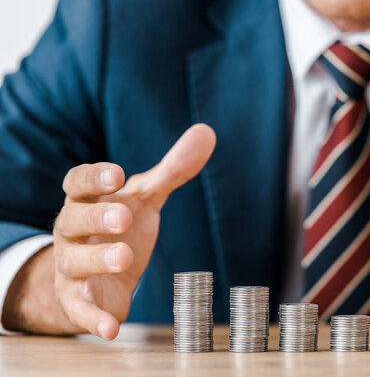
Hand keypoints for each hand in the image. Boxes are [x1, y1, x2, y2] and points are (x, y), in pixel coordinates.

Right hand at [3, 124, 214, 339]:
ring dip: (98, 260)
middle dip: (97, 218)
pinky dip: (93, 317)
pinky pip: (80, 309)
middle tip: (123, 218)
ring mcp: (72, 266)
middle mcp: (72, 231)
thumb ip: (173, 169)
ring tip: (124, 258)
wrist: (96, 272)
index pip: (78, 182)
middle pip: (73, 220)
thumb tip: (207, 132)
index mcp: (88, 201)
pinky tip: (111, 327)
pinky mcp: (79, 300)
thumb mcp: (146, 197)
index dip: (94, 178)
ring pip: (75, 262)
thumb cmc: (121, 225)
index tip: (115, 175)